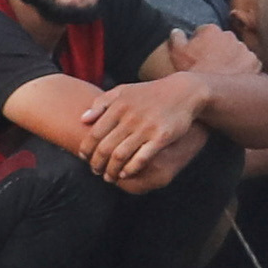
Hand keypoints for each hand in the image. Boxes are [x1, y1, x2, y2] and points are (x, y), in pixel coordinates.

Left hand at [79, 80, 200, 186]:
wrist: (184, 91)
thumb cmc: (150, 92)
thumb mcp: (123, 91)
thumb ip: (101, 103)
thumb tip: (83, 119)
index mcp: (118, 107)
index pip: (93, 134)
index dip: (86, 150)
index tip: (84, 158)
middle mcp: (130, 118)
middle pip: (104, 148)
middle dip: (96, 164)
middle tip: (95, 171)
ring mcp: (146, 128)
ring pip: (120, 155)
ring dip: (111, 170)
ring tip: (109, 177)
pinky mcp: (162, 137)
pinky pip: (142, 158)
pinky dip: (131, 168)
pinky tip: (126, 174)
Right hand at [169, 25, 264, 85]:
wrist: (207, 89)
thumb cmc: (190, 70)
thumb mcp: (176, 52)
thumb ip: (177, 38)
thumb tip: (176, 31)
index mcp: (212, 30)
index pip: (206, 31)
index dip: (201, 42)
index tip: (199, 52)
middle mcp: (230, 36)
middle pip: (224, 40)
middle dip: (219, 49)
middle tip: (212, 63)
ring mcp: (244, 49)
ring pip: (238, 52)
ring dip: (233, 58)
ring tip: (224, 72)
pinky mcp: (254, 62)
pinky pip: (251, 64)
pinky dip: (245, 69)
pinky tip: (236, 77)